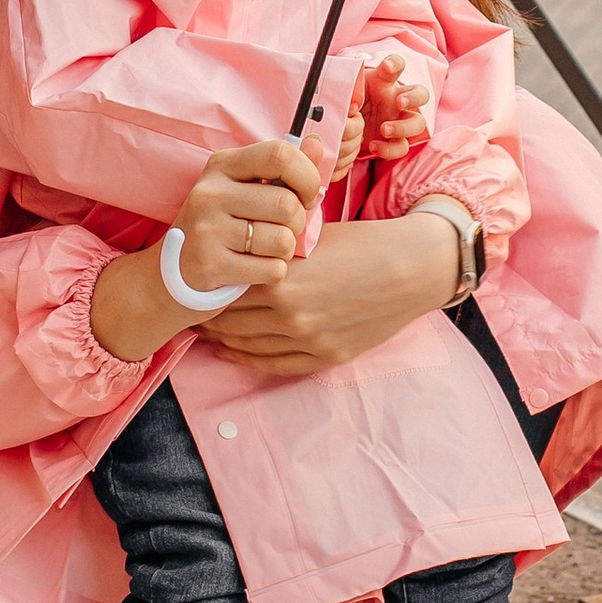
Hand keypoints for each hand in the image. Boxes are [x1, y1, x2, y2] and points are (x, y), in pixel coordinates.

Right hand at [88, 138, 326, 365]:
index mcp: (221, 166)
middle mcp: (210, 192)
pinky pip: (272, 269)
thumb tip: (317, 143)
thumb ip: (283, 170)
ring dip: (284, 251)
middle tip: (282, 231)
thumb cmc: (220, 229)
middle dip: (297, 223)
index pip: (280, 154)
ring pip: (283, 239)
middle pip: (287, 204)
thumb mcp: (243, 191)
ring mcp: (206, 228)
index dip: (306, 177)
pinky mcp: (209, 264)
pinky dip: (272, 273)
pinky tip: (253, 269)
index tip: (306, 196)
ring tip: (264, 250)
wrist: (170, 277)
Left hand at [196, 209, 461, 377]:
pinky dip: (248, 359)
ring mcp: (307, 341)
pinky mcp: (325, 357)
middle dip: (208, 316)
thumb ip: (270, 251)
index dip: (205, 288)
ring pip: (247, 346)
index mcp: (281, 280)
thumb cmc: (362, 243)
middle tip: (190, 309)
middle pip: (230, 321)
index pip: (225, 290)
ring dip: (222, 339)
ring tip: (206, 331)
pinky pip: (273, 364)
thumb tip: (235, 252)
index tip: (193, 283)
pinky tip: (233, 352)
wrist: (411, 268)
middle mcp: (289, 316)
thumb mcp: (309, 238)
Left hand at [352, 53, 430, 165]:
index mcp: (384, 81)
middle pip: (421, 94)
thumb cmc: (349, 101)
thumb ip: (347, 95)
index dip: (395, 64)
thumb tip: (347, 106)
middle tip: (399, 102)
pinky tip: (374, 146)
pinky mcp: (395, 140)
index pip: (396, 65)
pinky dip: (389, 149)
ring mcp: (399, 120)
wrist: (347, 124)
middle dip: (413, 97)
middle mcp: (397, 99)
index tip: (388, 67)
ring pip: (418, 123)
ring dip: (403, 127)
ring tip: (384, 129)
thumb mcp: (345, 93)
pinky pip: (402, 146)